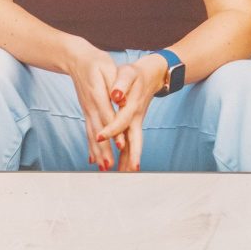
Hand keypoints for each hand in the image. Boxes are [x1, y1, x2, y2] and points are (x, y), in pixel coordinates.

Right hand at [63, 41, 121, 170]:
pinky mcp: (86, 112)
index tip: (121, 145)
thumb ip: (114, 83)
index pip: (108, 116)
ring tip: (104, 168)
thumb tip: (120, 98)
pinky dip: (91, 147)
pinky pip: (88, 132)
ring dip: (98, 152)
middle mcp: (90, 106)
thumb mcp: (107, 68)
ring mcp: (87, 111)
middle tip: (110, 166)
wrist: (76, 59)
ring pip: (92, 134)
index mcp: (97, 95)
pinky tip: (93, 159)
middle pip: (98, 131)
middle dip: (104, 150)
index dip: (114, 131)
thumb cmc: (95, 62)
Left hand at [100, 54, 168, 171]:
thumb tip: (116, 94)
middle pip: (134, 140)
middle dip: (129, 156)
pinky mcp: (135, 124)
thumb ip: (121, 83)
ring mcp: (137, 123)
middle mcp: (136, 118)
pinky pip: (131, 142)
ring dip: (129, 160)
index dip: (111, 129)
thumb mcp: (128, 73)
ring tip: (122, 176)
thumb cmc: (135, 73)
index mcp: (132, 106)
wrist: (151, 74)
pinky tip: (122, 166)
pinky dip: (127, 154)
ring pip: (134, 144)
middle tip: (124, 173)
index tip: (99, 137)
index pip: (121, 121)